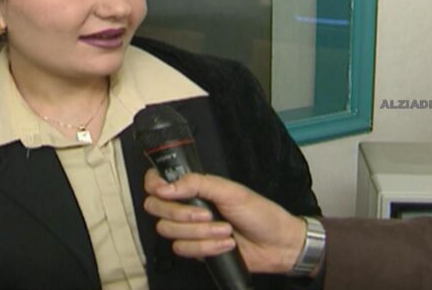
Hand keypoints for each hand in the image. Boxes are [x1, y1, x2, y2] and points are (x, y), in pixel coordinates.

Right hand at [143, 169, 306, 273]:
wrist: (277, 244)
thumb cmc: (260, 213)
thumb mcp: (230, 190)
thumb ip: (197, 183)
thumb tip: (167, 186)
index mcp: (194, 187)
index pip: (157, 182)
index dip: (154, 185)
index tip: (163, 190)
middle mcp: (187, 206)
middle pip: (156, 209)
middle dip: (181, 213)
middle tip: (206, 213)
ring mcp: (190, 229)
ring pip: (169, 231)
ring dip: (200, 232)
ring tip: (225, 229)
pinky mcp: (196, 250)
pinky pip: (184, 250)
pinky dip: (207, 247)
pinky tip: (226, 244)